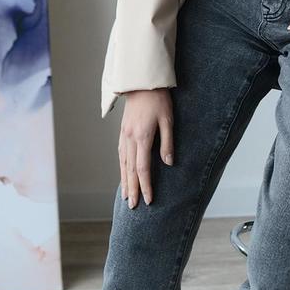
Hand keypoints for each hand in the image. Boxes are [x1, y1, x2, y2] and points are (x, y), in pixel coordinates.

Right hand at [119, 88, 173, 208]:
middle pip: (130, 170)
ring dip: (125, 181)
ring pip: (123, 163)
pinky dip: (121, 167)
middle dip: (133, 189)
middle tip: (133, 206)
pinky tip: (123, 173)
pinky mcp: (123, 131)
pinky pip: (121, 154)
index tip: (149, 200)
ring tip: (126, 195)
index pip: (142, 168)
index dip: (146, 186)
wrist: (142, 83)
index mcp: (142, 137)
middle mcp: (130, 138)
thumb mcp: (168, 120)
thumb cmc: (159, 99)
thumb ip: (168, 143)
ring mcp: (124, 135)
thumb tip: (168, 164)